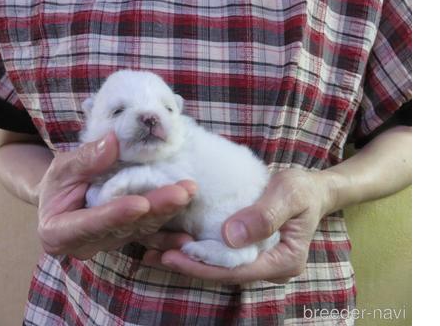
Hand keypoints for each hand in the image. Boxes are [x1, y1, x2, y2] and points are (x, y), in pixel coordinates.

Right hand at [37, 132, 196, 259]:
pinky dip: (169, 234)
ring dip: (167, 213)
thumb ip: (84, 160)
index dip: (116, 215)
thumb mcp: (62, 167)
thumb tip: (112, 142)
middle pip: (124, 227)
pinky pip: (150, 237)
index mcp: (59, 232)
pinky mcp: (127, 238)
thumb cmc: (58, 184)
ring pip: (141, 230)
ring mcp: (109, 243)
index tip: (140, 204)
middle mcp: (87, 244)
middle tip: (181, 193)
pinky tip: (188, 234)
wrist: (62, 201)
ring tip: (189, 194)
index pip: (90, 224)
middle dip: (155, 209)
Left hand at [142, 169, 335, 283]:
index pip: (236, 270)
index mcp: (282, 261)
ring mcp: (256, 259)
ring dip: (186, 258)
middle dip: (187, 265)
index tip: (173, 256)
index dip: (203, 266)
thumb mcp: (290, 194)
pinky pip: (218, 252)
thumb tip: (231, 236)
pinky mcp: (245, 248)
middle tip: (152, 254)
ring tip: (152, 250)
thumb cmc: (304, 190)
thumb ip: (265, 214)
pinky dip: (194, 247)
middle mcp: (266, 267)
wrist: (311, 189)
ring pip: (216, 265)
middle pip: (222, 272)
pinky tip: (171, 240)